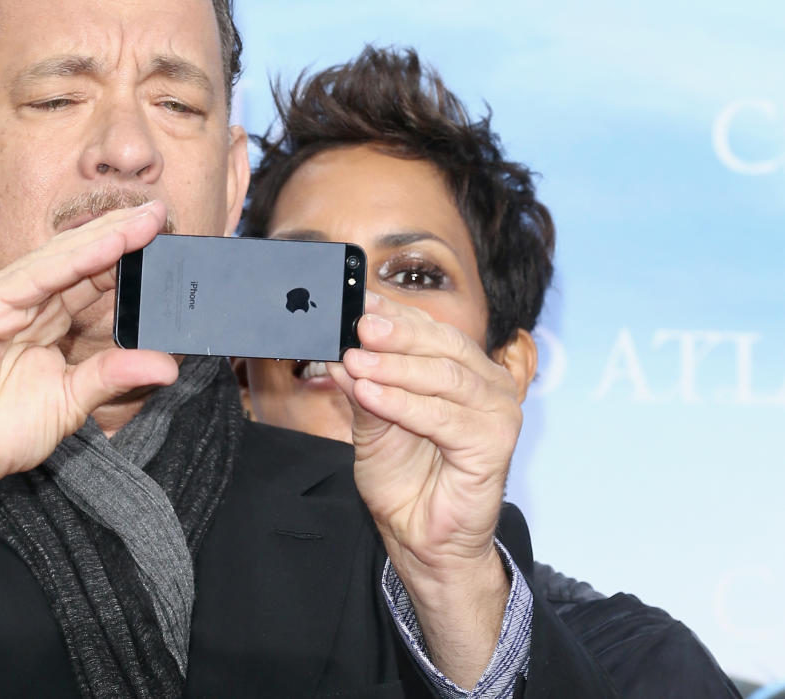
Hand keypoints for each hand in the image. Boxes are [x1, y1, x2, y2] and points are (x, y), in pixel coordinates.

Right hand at [0, 201, 178, 563]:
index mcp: (45, 318)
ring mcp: (0, 299)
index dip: (127, 257)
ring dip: (105, 238)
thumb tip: (168, 367)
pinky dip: (74, 260)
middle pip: (79, 258)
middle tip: (162, 213)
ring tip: (145, 220)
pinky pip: (35, 277)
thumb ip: (113, 375)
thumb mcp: (71, 401)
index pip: (91, 277)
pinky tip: (108, 246)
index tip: (166, 241)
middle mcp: (24, 300)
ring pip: (61, 258)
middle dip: (121, 234)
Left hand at [330, 291, 520, 684]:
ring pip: (444, 376)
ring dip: (395, 367)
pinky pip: (444, 417)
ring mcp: (497, 412)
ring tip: (356, 361)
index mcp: (462, 369)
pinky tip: (371, 393)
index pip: (428, 328)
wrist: (420, 537)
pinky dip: (403, 403)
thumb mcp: (371, 422)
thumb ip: (363, 386)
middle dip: (395, 333)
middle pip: (441, 344)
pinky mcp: (495, 444)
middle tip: (358, 326)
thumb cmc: (403, 478)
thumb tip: (341, 353)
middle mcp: (486, 384)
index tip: (356, 300)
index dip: (393, 312)